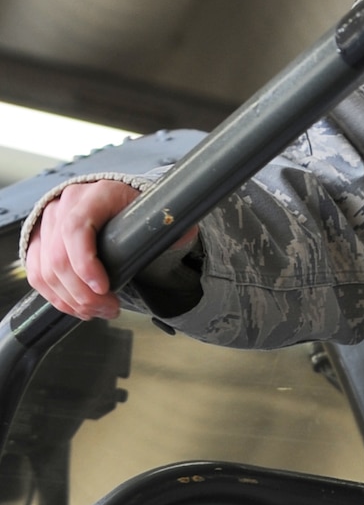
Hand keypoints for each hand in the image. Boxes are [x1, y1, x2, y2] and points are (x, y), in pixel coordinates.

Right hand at [23, 178, 164, 321]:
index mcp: (97, 193)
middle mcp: (66, 204)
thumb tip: (185, 234)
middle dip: (83, 293)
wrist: (117, 199)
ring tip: (96, 311)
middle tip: (108, 309)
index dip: (85, 262)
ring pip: (45, 271)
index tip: (103, 288)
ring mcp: (48, 222)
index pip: (77, 228)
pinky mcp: (38, 240)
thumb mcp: (156, 210)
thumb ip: (170, 224)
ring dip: (70, 300)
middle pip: (59, 257)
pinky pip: (37, 275)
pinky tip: (77, 306)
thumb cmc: (138, 205)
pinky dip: (56, 297)